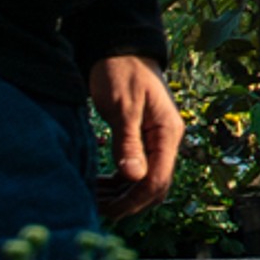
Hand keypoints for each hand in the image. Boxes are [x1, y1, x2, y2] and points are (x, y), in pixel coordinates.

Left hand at [86, 55, 183, 219]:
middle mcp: (166, 141)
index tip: (107, 210)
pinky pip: (135, 171)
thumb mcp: (123, 107)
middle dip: (128, 203)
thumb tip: (134, 178)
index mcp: (167, 133)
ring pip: (143, 182)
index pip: (158, 179)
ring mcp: (155, 142)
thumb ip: (129, 143)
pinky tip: (98, 186)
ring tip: (92, 198)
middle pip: (155, 186)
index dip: (134, 200)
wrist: (120, 49)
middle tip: (96, 208)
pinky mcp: (142, 140)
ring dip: (121, 195)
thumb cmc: (121, 72)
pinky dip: (118, 184)